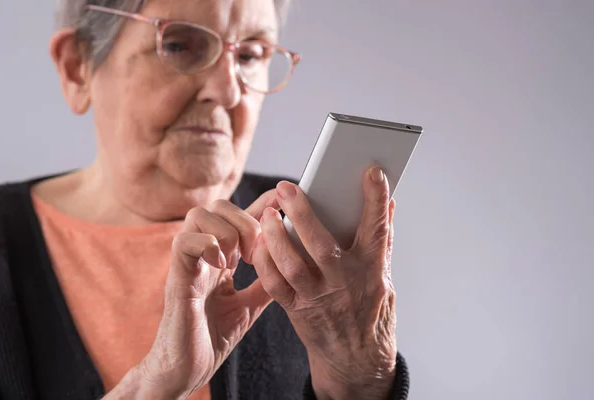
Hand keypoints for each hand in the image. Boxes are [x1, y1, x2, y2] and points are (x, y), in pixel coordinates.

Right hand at [105, 190, 277, 399]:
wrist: (188, 369)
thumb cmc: (213, 336)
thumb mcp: (249, 304)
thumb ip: (265, 282)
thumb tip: (288, 263)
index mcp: (219, 257)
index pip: (237, 216)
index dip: (260, 204)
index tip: (280, 202)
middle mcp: (202, 254)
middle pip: (218, 206)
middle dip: (244, 221)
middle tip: (256, 252)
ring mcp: (188, 263)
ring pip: (199, 215)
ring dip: (227, 232)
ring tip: (239, 260)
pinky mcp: (177, 278)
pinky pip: (183, 241)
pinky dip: (206, 245)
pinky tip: (222, 266)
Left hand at [252, 167, 397, 399]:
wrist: (356, 360)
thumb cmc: (371, 312)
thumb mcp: (384, 276)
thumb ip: (381, 240)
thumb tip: (388, 203)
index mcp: (371, 270)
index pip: (377, 229)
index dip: (376, 199)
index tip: (372, 172)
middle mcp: (345, 283)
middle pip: (321, 244)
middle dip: (302, 212)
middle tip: (286, 188)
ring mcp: (320, 298)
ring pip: (293, 264)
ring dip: (276, 235)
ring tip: (268, 213)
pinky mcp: (298, 310)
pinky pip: (275, 284)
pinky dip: (265, 262)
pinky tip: (260, 243)